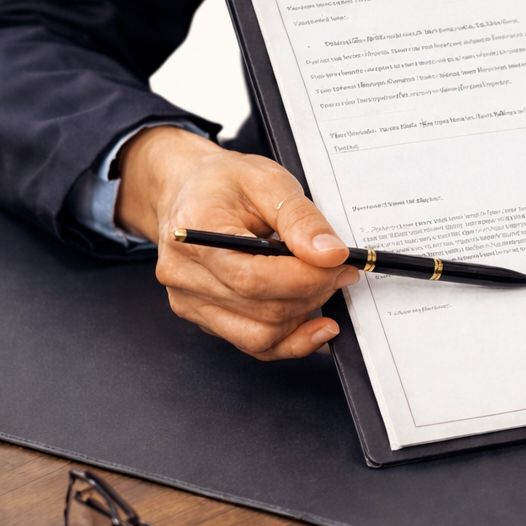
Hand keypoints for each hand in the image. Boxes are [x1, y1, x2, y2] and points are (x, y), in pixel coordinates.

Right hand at [115, 127, 356, 359]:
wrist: (189, 193)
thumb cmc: (223, 184)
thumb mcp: (267, 181)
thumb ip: (300, 218)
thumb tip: (330, 254)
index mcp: (194, 235)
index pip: (253, 277)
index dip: (305, 277)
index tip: (340, 263)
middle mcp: (183, 275)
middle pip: (260, 309)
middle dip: (313, 292)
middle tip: (341, 271)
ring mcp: (189, 302)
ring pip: (259, 336)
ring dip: (303, 316)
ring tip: (323, 286)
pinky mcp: (202, 318)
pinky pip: (252, 344)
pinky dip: (290, 340)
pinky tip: (314, 325)